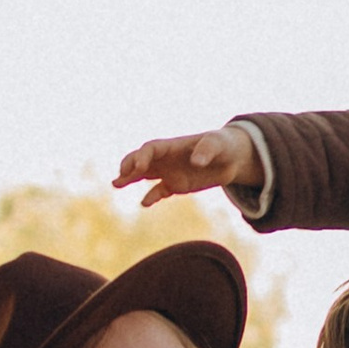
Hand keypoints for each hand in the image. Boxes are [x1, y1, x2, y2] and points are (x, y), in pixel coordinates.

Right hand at [115, 126, 255, 206]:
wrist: (232, 158)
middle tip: (120, 176)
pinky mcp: (176, 185)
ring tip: (116, 184)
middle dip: (129, 166)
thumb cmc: (223, 145)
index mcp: (173, 145)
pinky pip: (159, 191)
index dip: (142, 157)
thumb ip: (206, 151)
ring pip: (144, 174)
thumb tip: (196, 163)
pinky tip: (144, 203)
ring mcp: (169, 171)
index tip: (139, 168)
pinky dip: (151, 196)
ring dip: (130, 178)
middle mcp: (167, 158)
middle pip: (141, 159)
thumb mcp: (217, 144)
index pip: (151, 149)